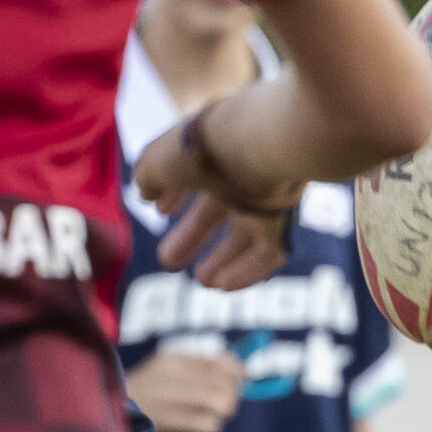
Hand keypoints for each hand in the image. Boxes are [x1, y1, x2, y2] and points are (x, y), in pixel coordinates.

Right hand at [125, 349, 246, 431]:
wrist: (112, 411)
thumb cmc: (147, 389)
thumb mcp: (166, 365)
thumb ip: (200, 364)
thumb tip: (240, 368)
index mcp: (171, 359)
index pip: (219, 362)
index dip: (236, 371)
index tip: (239, 377)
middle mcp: (170, 376)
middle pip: (222, 383)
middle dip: (232, 392)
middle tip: (228, 397)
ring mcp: (169, 400)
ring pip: (219, 403)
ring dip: (224, 409)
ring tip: (216, 410)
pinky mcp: (170, 424)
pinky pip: (209, 425)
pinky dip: (212, 425)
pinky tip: (202, 423)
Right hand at [133, 122, 296, 289]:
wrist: (258, 145)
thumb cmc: (203, 148)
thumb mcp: (160, 160)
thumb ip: (149, 176)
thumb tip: (145, 193)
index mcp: (214, 147)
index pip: (196, 172)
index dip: (175, 193)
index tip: (162, 213)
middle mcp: (242, 171)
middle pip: (218, 208)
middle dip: (192, 234)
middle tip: (168, 260)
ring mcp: (267, 196)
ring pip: (245, 233)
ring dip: (222, 258)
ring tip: (203, 281)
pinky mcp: (285, 220)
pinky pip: (268, 251)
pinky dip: (246, 270)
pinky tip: (223, 286)